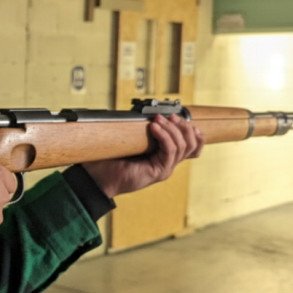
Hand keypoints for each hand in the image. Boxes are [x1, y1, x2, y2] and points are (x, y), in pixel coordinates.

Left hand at [82, 114, 204, 197]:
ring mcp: (165, 168)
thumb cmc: (112, 160)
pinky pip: (170, 151)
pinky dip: (164, 137)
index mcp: (164, 156)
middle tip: (168, 116)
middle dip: (182, 126)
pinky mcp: (159, 172)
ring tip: (158, 120)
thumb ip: (144, 133)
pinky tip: (154, 128)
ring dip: (172, 129)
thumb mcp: (132, 142)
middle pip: (191, 144)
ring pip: (183, 146)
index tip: (178, 116)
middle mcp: (168, 163)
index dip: (191, 130)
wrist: (100, 177)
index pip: (192, 145)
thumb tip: (151, 114)